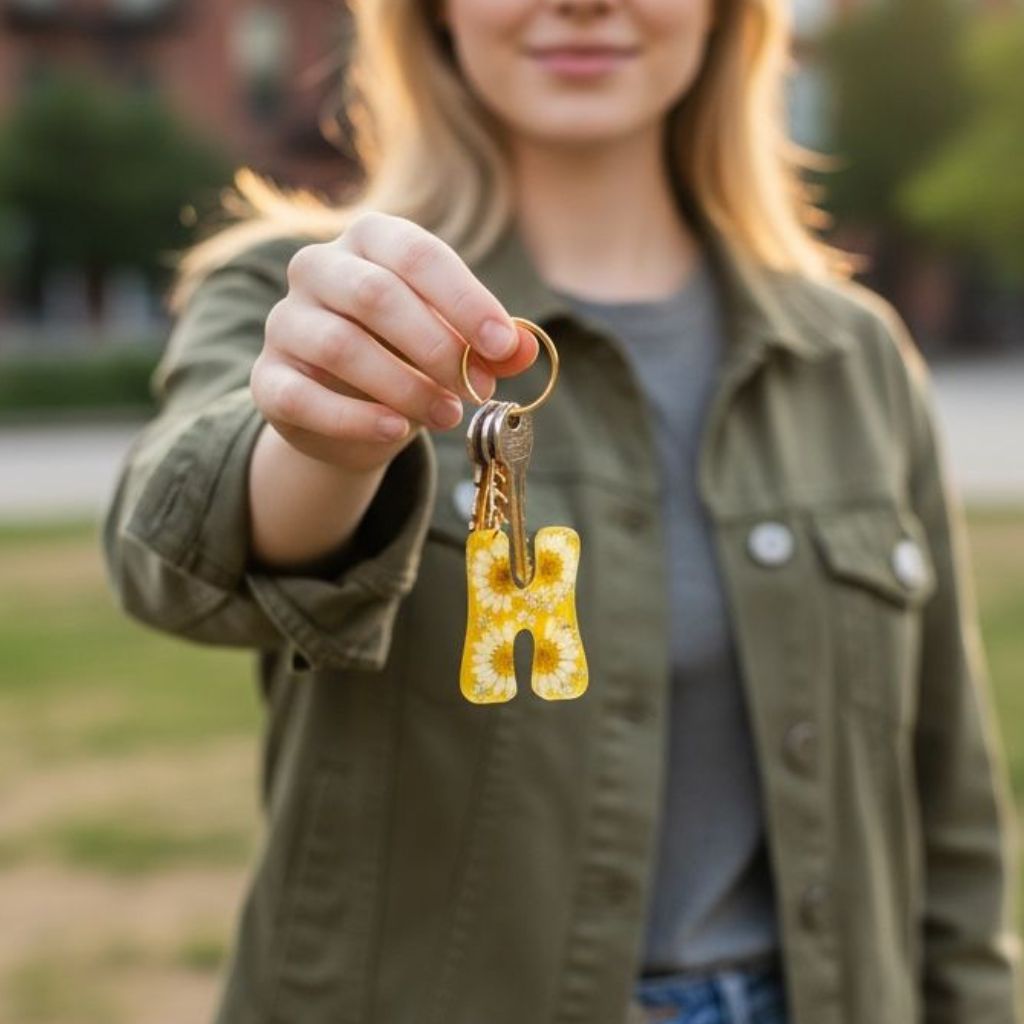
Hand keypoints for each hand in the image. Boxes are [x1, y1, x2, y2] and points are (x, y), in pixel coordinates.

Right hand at [250, 210, 537, 472]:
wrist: (350, 414)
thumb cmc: (409, 359)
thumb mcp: (454, 345)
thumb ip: (489, 344)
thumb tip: (525, 348)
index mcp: (370, 240)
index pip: (417, 254)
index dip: (464, 300)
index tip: (502, 345)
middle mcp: (317, 268)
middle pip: (376, 295)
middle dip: (436, 347)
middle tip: (477, 388)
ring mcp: (285, 321)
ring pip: (340, 345)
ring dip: (405, 387)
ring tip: (448, 416)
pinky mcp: (268, 378)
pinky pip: (303, 397)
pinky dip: (355, 418)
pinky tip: (396, 431)